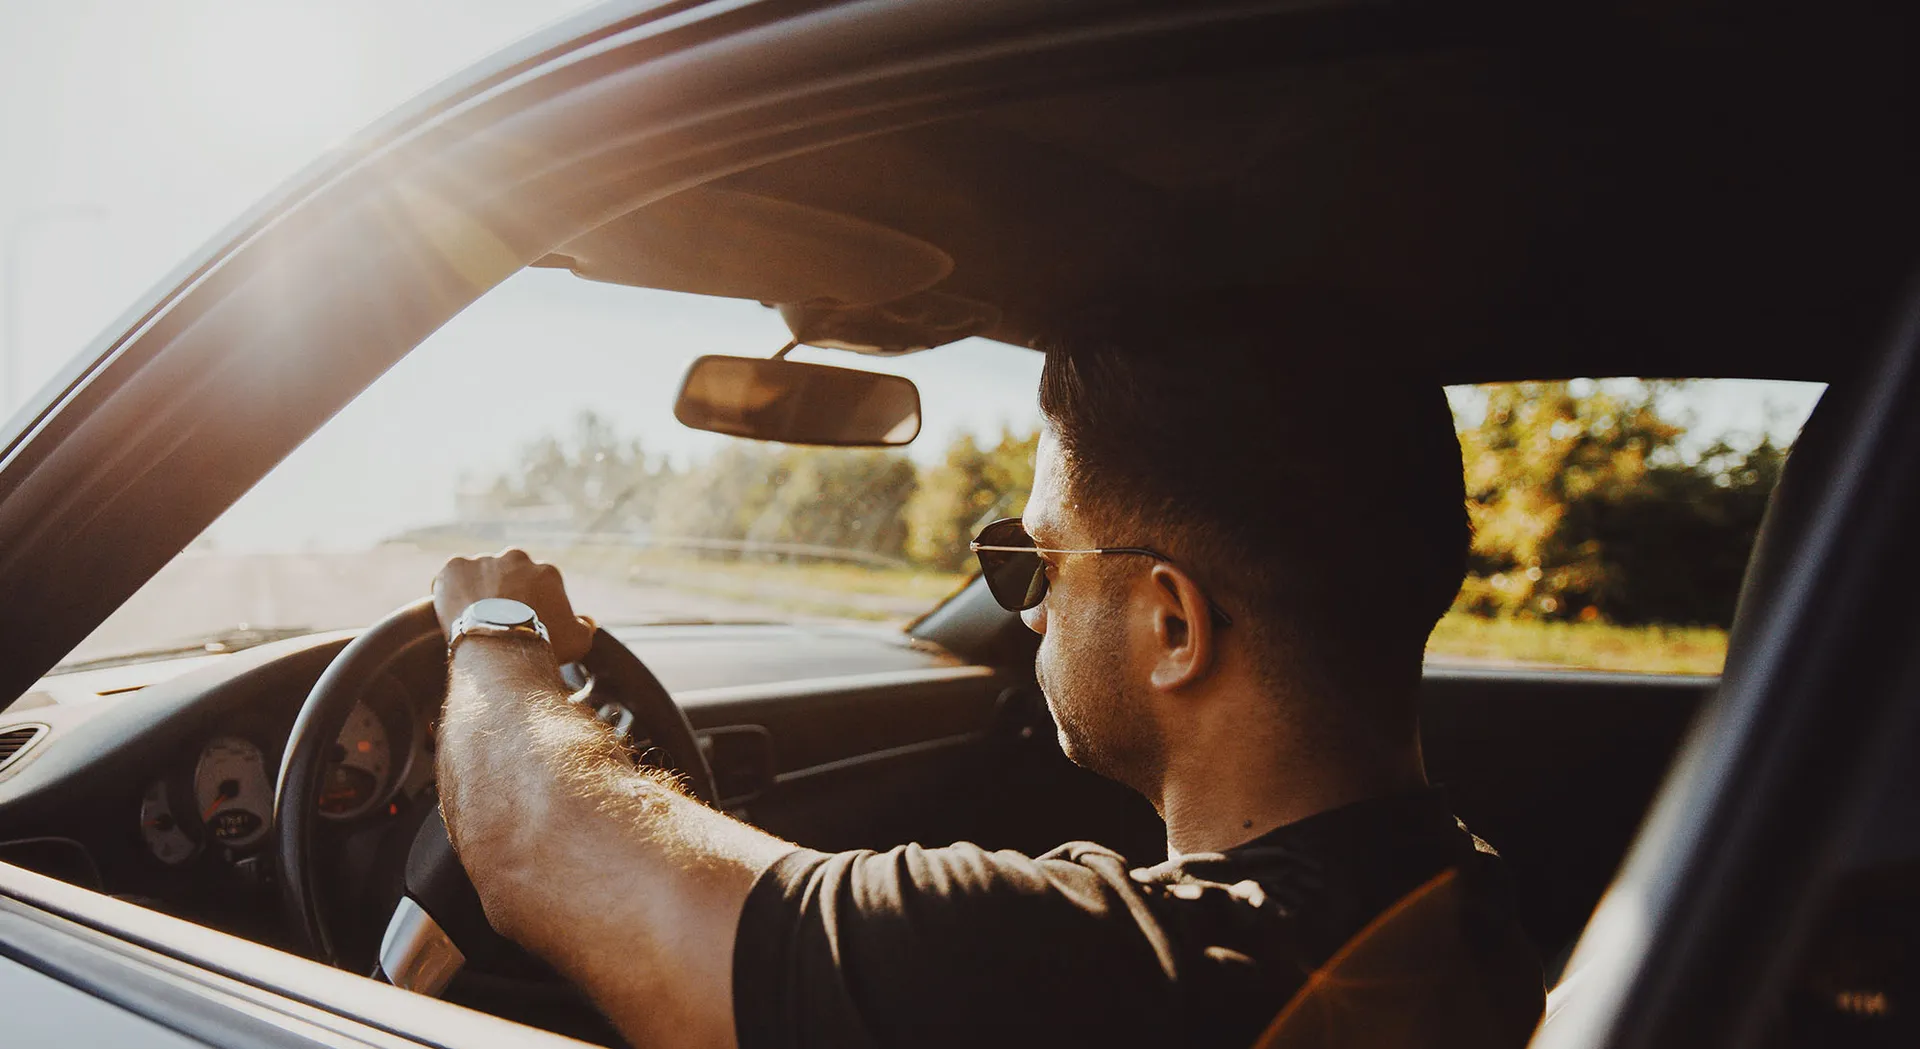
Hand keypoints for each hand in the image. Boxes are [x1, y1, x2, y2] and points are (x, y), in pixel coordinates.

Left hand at [432, 549, 594, 663]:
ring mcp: (484, 560)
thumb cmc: (543, 644)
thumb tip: (587, 621)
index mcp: (547, 572)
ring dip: (477, 591)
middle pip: (508, 575)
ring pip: (479, 575)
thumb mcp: (578, 641)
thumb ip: (585, 627)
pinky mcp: (455, 567)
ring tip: (472, 619)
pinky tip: (453, 612)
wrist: (501, 646)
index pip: (537, 585)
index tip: (521, 623)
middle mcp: (517, 558)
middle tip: (496, 621)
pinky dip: (450, 591)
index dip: (529, 605)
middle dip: (503, 592)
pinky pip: (450, 578)